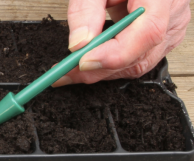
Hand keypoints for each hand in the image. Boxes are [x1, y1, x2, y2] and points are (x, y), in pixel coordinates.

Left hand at [52, 0, 190, 86]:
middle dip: (100, 69)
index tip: (84, 61)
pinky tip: (90, 63)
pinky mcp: (164, 36)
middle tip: (66, 72)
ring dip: (103, 71)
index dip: (115, 54)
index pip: (148, 32)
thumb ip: (86, 10)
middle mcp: (173, 12)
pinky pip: (139, 60)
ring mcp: (172, 27)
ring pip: (139, 63)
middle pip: (141, 55)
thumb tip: (78, 44)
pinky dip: (111, 65)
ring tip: (71, 70)